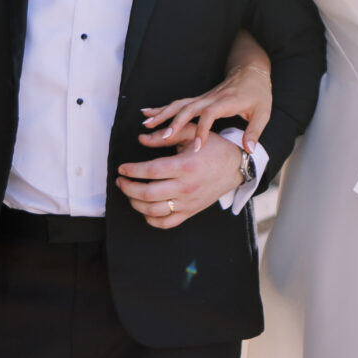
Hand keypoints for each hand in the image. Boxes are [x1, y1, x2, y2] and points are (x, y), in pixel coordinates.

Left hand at [116, 134, 248, 227]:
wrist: (236, 166)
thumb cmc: (213, 148)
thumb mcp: (192, 134)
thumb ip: (165, 136)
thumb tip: (141, 139)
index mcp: (184, 166)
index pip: (150, 171)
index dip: (132, 170)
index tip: (122, 168)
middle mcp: (185, 187)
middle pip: (147, 194)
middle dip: (128, 188)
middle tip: (121, 181)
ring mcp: (188, 202)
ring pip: (153, 210)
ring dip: (135, 203)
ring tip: (129, 193)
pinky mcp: (191, 211)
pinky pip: (166, 223)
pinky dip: (151, 219)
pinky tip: (145, 209)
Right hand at [138, 41, 272, 151]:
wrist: (251, 72)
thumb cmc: (258, 94)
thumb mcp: (263, 113)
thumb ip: (255, 132)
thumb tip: (249, 151)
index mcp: (227, 102)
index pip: (210, 114)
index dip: (203, 130)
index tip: (196, 146)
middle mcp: (211, 98)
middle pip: (189, 109)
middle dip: (175, 123)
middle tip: (163, 137)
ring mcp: (203, 97)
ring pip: (179, 105)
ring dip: (162, 114)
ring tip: (146, 125)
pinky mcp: (198, 98)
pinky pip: (178, 103)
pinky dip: (161, 107)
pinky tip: (147, 112)